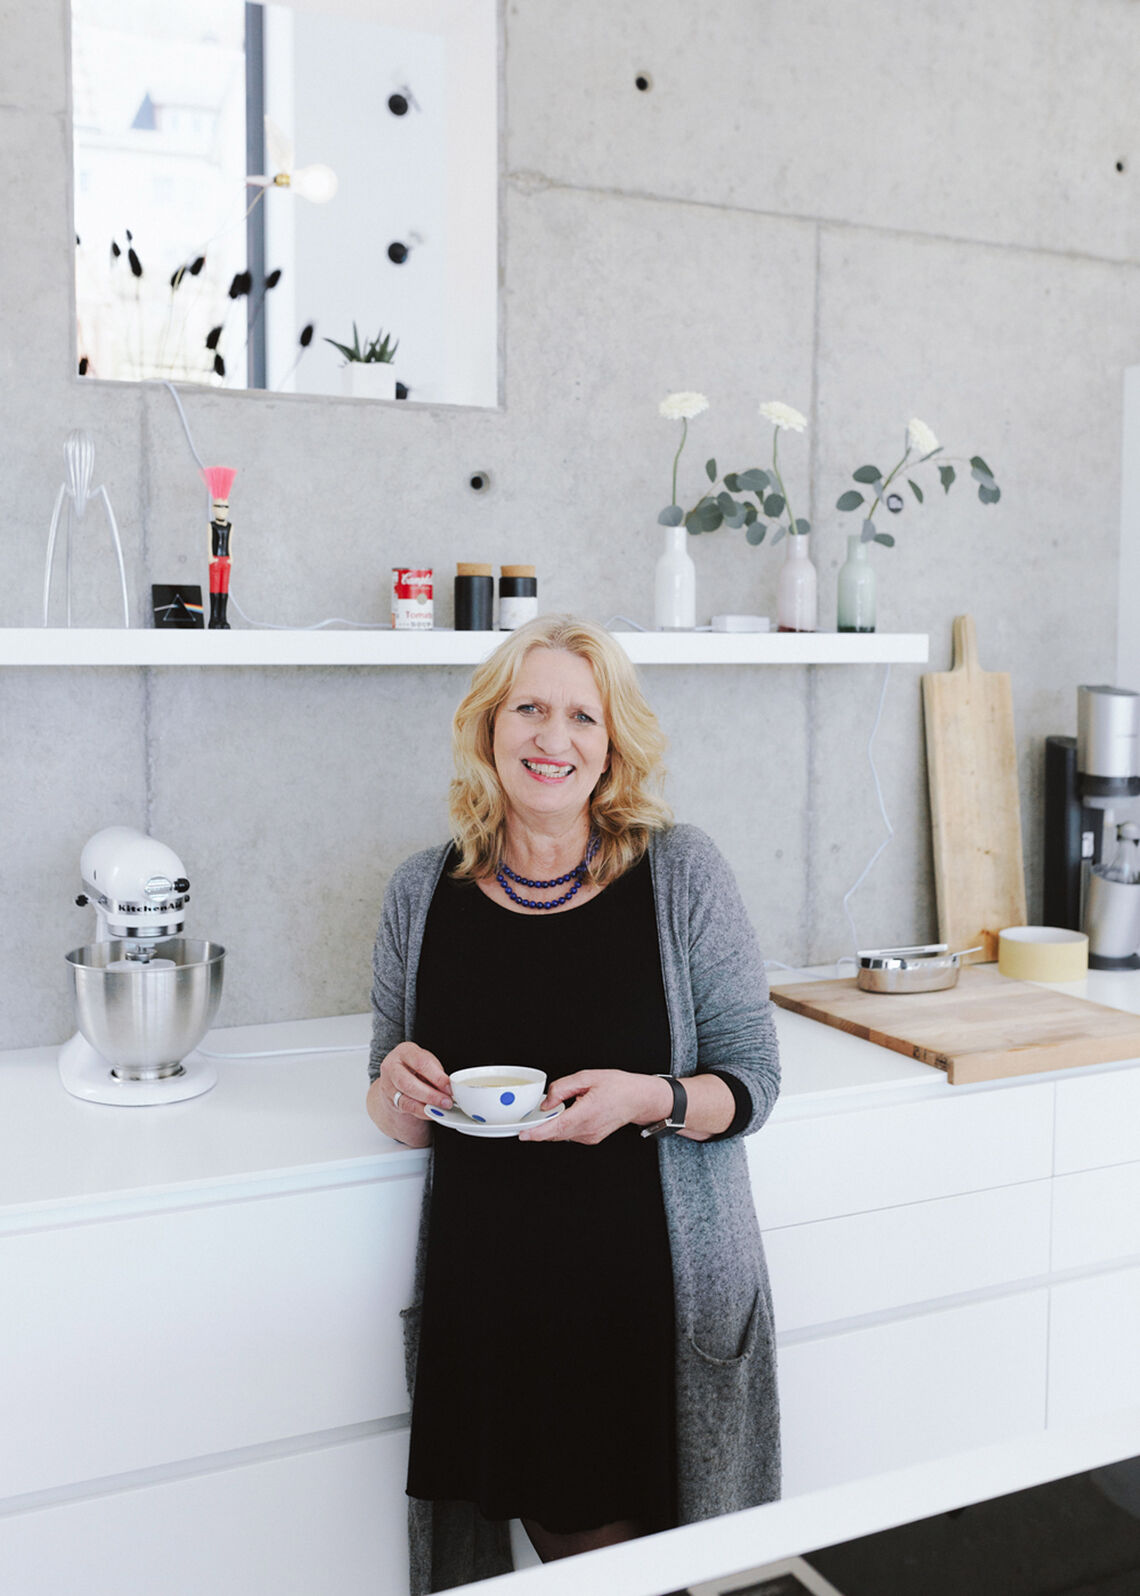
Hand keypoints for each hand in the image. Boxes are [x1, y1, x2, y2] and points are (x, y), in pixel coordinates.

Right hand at [366, 1042, 451, 1145]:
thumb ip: (437, 1074)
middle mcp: (392, 1067)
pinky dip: (421, 1112)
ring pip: (405, 1099)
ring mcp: (388, 1085)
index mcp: (404, 1051)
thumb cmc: (416, 1066)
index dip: (437, 1077)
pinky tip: (432, 1113)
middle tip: (446, 1101)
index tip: (449, 1087)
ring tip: (441, 1109)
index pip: (420, 1063)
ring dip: (426, 1106)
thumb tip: (449, 1088)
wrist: (398, 1075)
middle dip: (430, 1095)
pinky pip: (406, 1108)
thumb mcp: (427, 1062)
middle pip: (409, 1083)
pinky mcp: (390, 1100)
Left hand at [518, 1070, 670, 1144]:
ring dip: (552, 1125)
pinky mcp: (591, 1138)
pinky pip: (570, 1135)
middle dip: (539, 1126)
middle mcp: (588, 1129)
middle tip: (530, 1116)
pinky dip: (562, 1126)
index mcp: (587, 1112)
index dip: (537, 1132)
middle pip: (555, 1133)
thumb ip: (562, 1088)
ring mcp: (590, 1136)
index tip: (523, 1133)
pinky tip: (567, 1114)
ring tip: (555, 1109)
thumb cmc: (618, 1086)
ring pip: (561, 1135)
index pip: (557, 1127)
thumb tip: (546, 1102)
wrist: (639, 1099)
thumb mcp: (588, 1077)